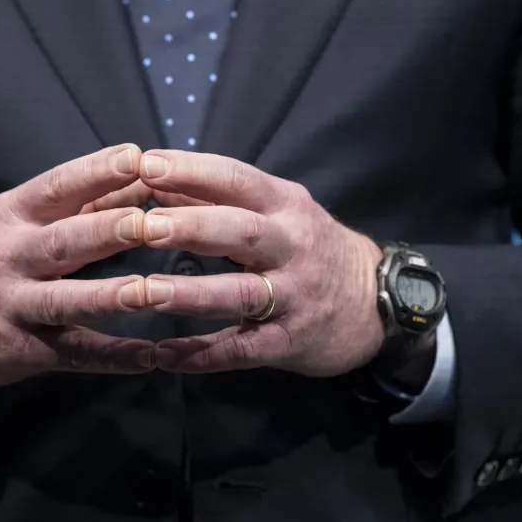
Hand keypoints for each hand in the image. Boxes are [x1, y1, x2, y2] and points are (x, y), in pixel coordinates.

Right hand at [0, 145, 158, 387]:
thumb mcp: (19, 220)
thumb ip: (82, 202)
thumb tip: (145, 174)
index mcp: (13, 216)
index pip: (55, 187)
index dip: (94, 173)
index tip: (133, 157)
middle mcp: (12, 258)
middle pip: (63, 243)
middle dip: (105, 232)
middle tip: (147, 223)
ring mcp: (17, 306)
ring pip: (66, 300)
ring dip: (110, 297)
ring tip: (150, 292)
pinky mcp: (26, 349)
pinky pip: (75, 352)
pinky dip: (114, 357)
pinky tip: (150, 357)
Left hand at [136, 150, 385, 376]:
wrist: (376, 304)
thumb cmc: (312, 248)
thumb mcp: (279, 212)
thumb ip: (220, 198)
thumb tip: (154, 177)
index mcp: (284, 206)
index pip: (236, 179)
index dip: (192, 171)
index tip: (146, 164)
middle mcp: (292, 247)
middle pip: (241, 232)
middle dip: (192, 228)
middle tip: (145, 227)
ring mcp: (293, 297)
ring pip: (240, 294)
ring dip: (191, 294)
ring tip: (146, 292)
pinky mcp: (289, 342)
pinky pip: (241, 350)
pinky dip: (202, 356)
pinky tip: (163, 357)